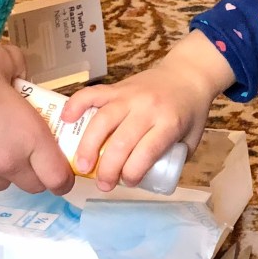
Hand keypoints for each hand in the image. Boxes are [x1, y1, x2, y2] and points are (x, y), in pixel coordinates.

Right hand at [0, 33, 72, 194]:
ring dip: (8, 171)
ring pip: (4, 183)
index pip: (58, 176)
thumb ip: (22, 69)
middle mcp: (7, 160)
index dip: (65, 178)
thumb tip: (23, 76)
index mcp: (28, 136)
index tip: (64, 171)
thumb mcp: (2, 59)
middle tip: (33, 153)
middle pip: (34, 185)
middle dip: (39, 174)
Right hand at [62, 30, 235, 190]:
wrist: (188, 73)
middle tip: (102, 184)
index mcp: (169, 123)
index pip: (147, 152)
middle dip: (108, 168)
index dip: (133, 172)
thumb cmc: (190, 111)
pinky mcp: (117, 87)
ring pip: (103, 120)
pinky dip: (77, 104)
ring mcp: (130, 96)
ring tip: (82, 166)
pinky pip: (93, 93)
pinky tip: (66, 120)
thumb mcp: (191, 139)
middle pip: (122, 141)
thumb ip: (173, 159)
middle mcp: (147, 108)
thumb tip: (147, 181)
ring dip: (88, 146)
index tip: (128, 183)